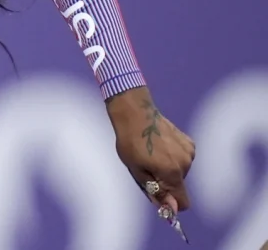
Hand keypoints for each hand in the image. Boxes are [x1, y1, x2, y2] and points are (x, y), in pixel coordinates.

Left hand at [107, 87, 195, 213]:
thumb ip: (155, 190)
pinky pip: (183, 159)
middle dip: (165, 182)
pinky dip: (173, 157)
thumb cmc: (131, 142)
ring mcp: (189, 152)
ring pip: (181, 172)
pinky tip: (161, 145)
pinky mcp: (190, 142)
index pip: (183, 202)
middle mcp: (185, 164)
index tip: (158, 195)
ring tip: (152, 153)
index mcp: (172, 172)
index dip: (171, 203)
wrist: (136, 113)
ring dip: (168, 168)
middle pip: (179, 185)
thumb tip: (170, 209)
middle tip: (147, 167)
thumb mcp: (136, 170)